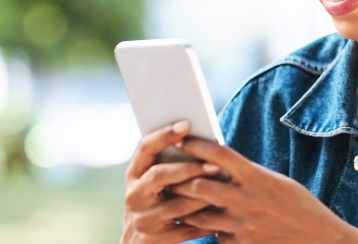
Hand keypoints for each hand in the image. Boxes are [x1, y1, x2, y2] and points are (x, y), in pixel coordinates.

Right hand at [122, 121, 218, 243]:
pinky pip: (185, 229)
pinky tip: (221, 215)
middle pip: (159, 175)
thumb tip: (202, 141)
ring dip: (202, 197)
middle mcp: (133, 195)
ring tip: (223, 188)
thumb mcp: (153, 183)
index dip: (164, 134)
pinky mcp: (153, 240)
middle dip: (189, 168)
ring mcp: (142, 219)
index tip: (186, 124)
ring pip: (177, 205)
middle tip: (214, 164)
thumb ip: (168, 164)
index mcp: (133, 174)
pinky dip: (205, 222)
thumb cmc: (156, 203)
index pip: (145, 148)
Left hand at [168, 138, 357, 242]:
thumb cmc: (299, 206)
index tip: (181, 140)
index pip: (218, 155)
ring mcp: (242, 226)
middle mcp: (247, 200)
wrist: (321, 240)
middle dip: (180, 179)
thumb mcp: (275, 182)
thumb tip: (219, 164)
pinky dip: (211, 230)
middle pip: (199, 185)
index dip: (196, 145)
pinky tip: (208, 225)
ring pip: (199, 214)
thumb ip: (247, 174)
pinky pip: (215, 236)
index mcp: (257, 177)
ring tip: (175, 199)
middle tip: (167, 173)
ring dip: (186, 207)